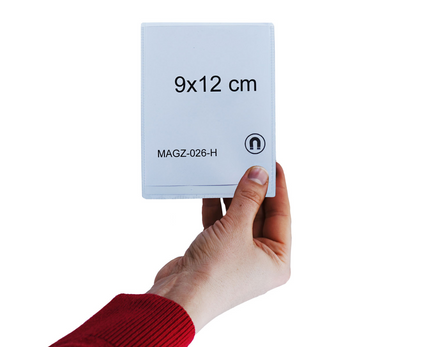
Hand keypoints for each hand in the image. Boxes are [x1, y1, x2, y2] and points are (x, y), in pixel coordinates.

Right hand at [147, 163, 290, 331]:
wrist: (179, 297)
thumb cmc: (215, 273)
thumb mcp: (236, 228)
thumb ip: (248, 198)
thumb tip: (259, 174)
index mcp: (277, 260)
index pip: (282, 215)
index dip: (278, 188)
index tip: (272, 165)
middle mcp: (259, 259)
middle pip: (260, 215)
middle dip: (254, 190)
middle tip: (250, 163)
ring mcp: (236, 255)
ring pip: (239, 218)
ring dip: (233, 197)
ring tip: (231, 171)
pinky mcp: (215, 252)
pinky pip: (220, 223)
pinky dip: (216, 207)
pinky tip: (211, 190)